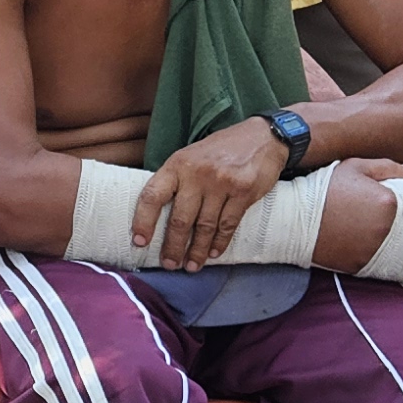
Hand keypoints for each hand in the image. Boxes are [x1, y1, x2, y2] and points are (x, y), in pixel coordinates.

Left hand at [133, 116, 287, 269]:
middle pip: (180, 219)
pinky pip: (227, 225)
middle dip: (173, 247)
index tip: (140, 241)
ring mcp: (221, 183)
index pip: (153, 195)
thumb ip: (177, 180)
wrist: (263, 136)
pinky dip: (219, 243)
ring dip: (197, 250)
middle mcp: (197, 174)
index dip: (143, 221)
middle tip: (170, 264)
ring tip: (192, 265)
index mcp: (178, 164)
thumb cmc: (222, 150)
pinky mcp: (243, 192)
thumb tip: (159, 214)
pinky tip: (213, 253)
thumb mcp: (192, 155)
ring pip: (204, 226)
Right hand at [314, 158, 402, 271]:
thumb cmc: (323, 188)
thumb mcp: (354, 167)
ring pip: (393, 246)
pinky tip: (362, 244)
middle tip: (380, 218)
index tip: (392, 203)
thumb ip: (387, 166)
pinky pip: (377, 261)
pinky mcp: (361, 265)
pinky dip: (373, 253)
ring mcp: (373, 249)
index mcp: (387, 202)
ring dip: (387, 240)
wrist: (293, 218)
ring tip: (370, 231)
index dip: (402, 202)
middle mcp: (385, 228)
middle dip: (397, 222)